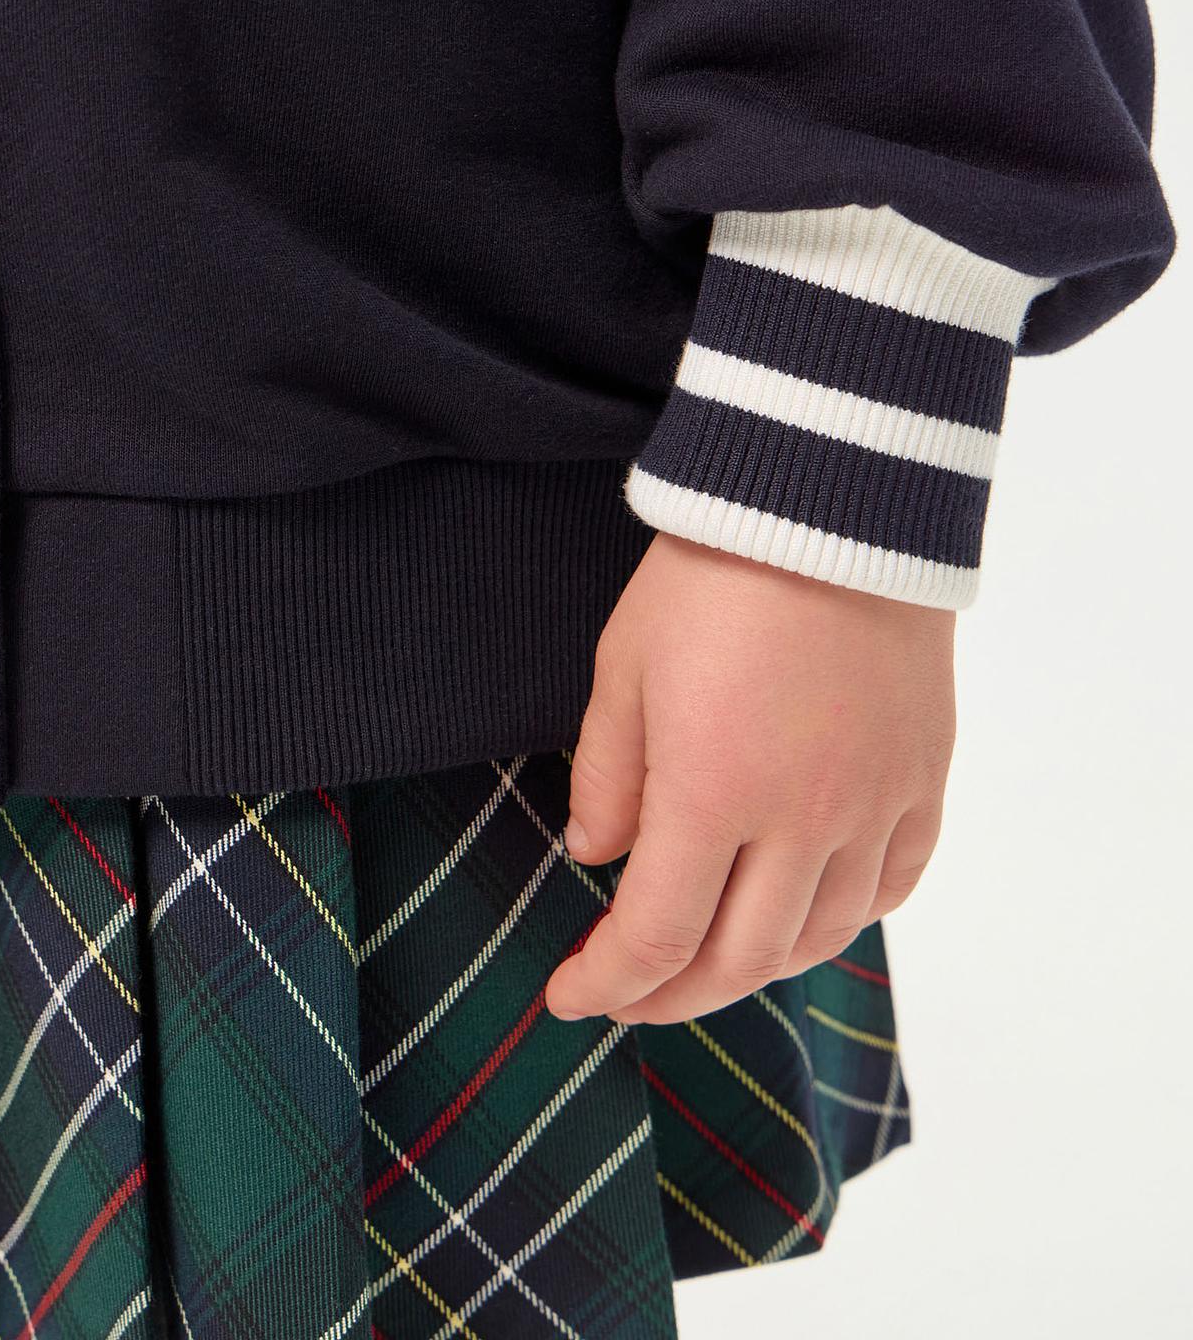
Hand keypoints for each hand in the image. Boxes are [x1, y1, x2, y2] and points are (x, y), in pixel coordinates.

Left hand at [543, 531, 955, 1024]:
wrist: (833, 497)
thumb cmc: (713, 572)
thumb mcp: (624, 665)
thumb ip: (607, 774)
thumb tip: (597, 853)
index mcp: (714, 794)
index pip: (655, 938)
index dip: (607, 984)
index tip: (571, 994)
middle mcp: (804, 819)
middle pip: (740, 960)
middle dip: (670, 996)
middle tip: (629, 994)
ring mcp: (875, 803)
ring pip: (820, 937)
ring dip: (755, 966)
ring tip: (710, 958)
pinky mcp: (924, 776)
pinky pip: (893, 884)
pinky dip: (843, 917)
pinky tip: (807, 909)